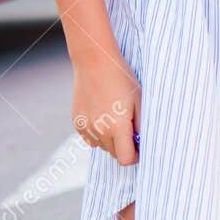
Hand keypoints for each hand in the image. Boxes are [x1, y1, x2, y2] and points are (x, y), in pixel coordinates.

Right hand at [73, 50, 140, 166]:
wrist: (95, 60)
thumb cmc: (122, 78)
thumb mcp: (139, 100)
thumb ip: (142, 126)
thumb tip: (142, 143)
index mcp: (117, 126)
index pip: (126, 159)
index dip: (135, 155)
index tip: (139, 145)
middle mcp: (99, 130)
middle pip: (114, 154)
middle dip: (123, 146)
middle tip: (129, 128)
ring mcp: (86, 127)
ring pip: (101, 147)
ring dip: (110, 140)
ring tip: (114, 117)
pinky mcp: (77, 122)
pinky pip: (90, 138)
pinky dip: (97, 133)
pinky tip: (102, 114)